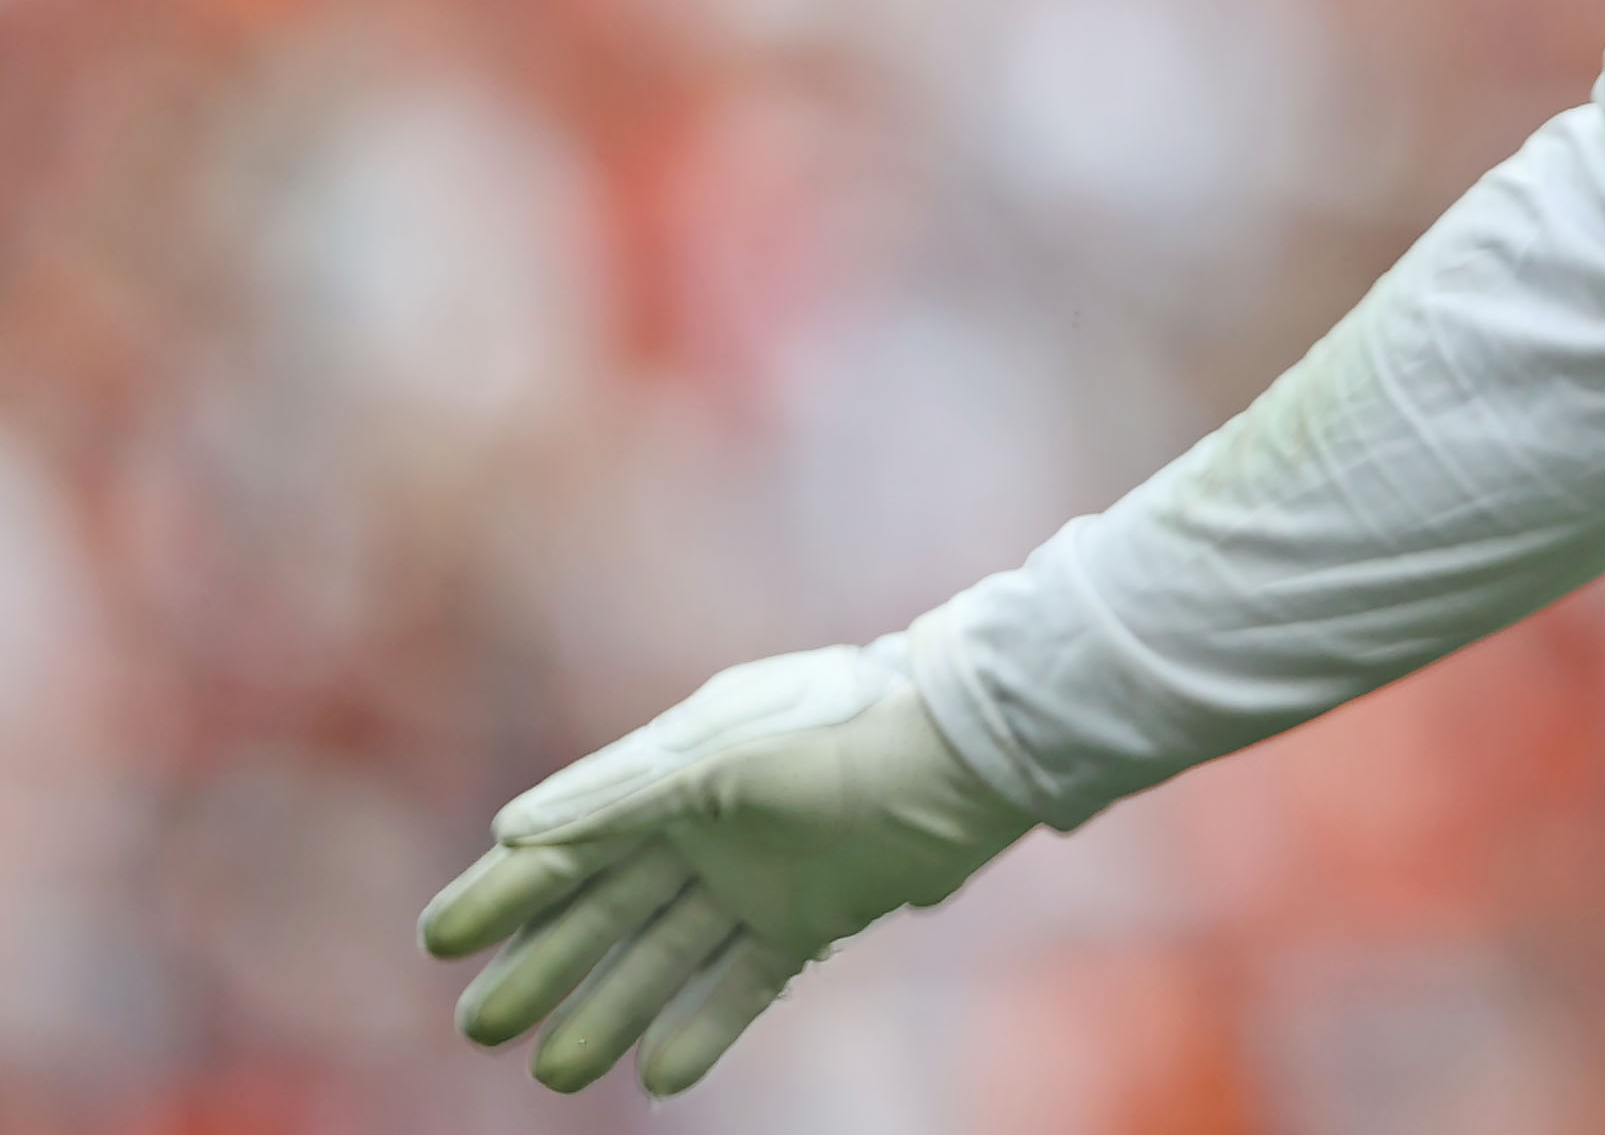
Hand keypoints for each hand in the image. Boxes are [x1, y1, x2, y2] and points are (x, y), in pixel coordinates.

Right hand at [421, 640, 1032, 1095]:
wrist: (966, 747)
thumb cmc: (837, 729)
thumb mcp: (719, 753)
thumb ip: (619, 795)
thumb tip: (514, 830)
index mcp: (674, 774)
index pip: (570, 843)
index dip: (504, 891)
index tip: (437, 941)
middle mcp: (706, 828)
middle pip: (605, 910)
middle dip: (542, 967)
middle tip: (480, 1028)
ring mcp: (757, 876)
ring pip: (663, 956)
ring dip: (610, 1012)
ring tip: (556, 1074)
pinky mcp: (812, 917)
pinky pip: (741, 982)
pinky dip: (702, 1028)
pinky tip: (657, 1076)